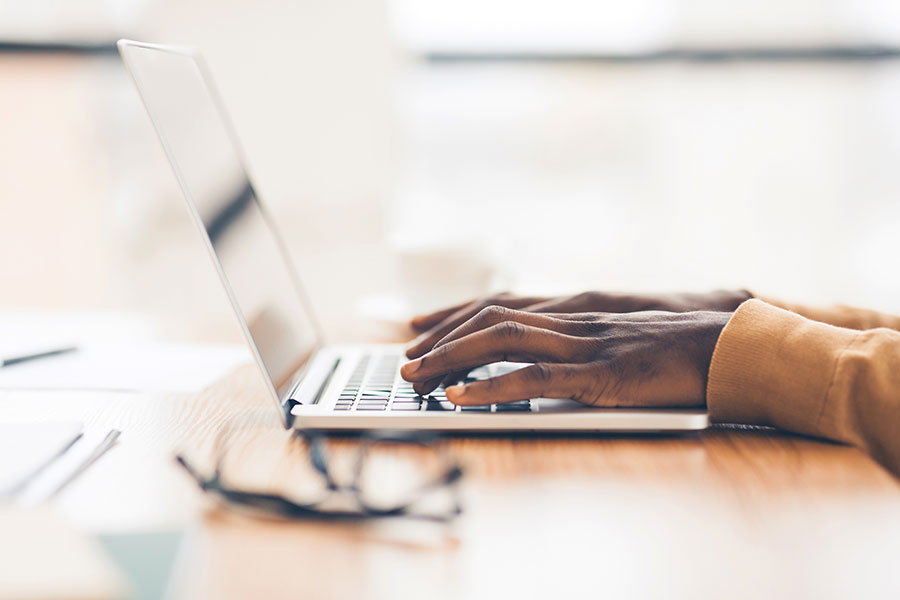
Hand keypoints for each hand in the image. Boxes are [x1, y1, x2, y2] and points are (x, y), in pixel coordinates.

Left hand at [406, 290, 749, 358]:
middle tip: (406, 354)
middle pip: (491, 316)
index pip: (502, 301)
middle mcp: (574, 315)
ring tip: (416, 373)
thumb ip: (585, 329)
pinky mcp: (602, 375)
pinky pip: (535, 378)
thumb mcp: (624, 326)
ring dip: (451, 356)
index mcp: (578, 303)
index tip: (421, 323)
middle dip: (442, 335)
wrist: (736, 341)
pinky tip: (461, 395)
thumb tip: (548, 344)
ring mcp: (586, 343)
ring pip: (502, 340)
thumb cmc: (683, 339)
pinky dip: (491, 386)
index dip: (455, 312)